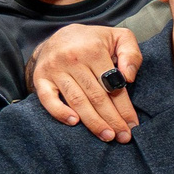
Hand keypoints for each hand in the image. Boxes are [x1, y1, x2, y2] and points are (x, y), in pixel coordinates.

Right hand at [29, 23, 143, 141]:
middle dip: (112, 119)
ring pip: (77, 101)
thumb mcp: (118, 38)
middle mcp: (72, 58)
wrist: (60, 37)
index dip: (124, 107)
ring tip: (107, 136)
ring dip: (93, 122)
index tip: (133, 124)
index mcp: (93, 49)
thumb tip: (128, 78)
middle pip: (96, 96)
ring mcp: (54, 69)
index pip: (112, 84)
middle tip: (123, 137)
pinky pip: (48, 99)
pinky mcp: (40, 78)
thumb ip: (131, 54)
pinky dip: (60, 112)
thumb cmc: (95, 42)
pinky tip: (74, 123)